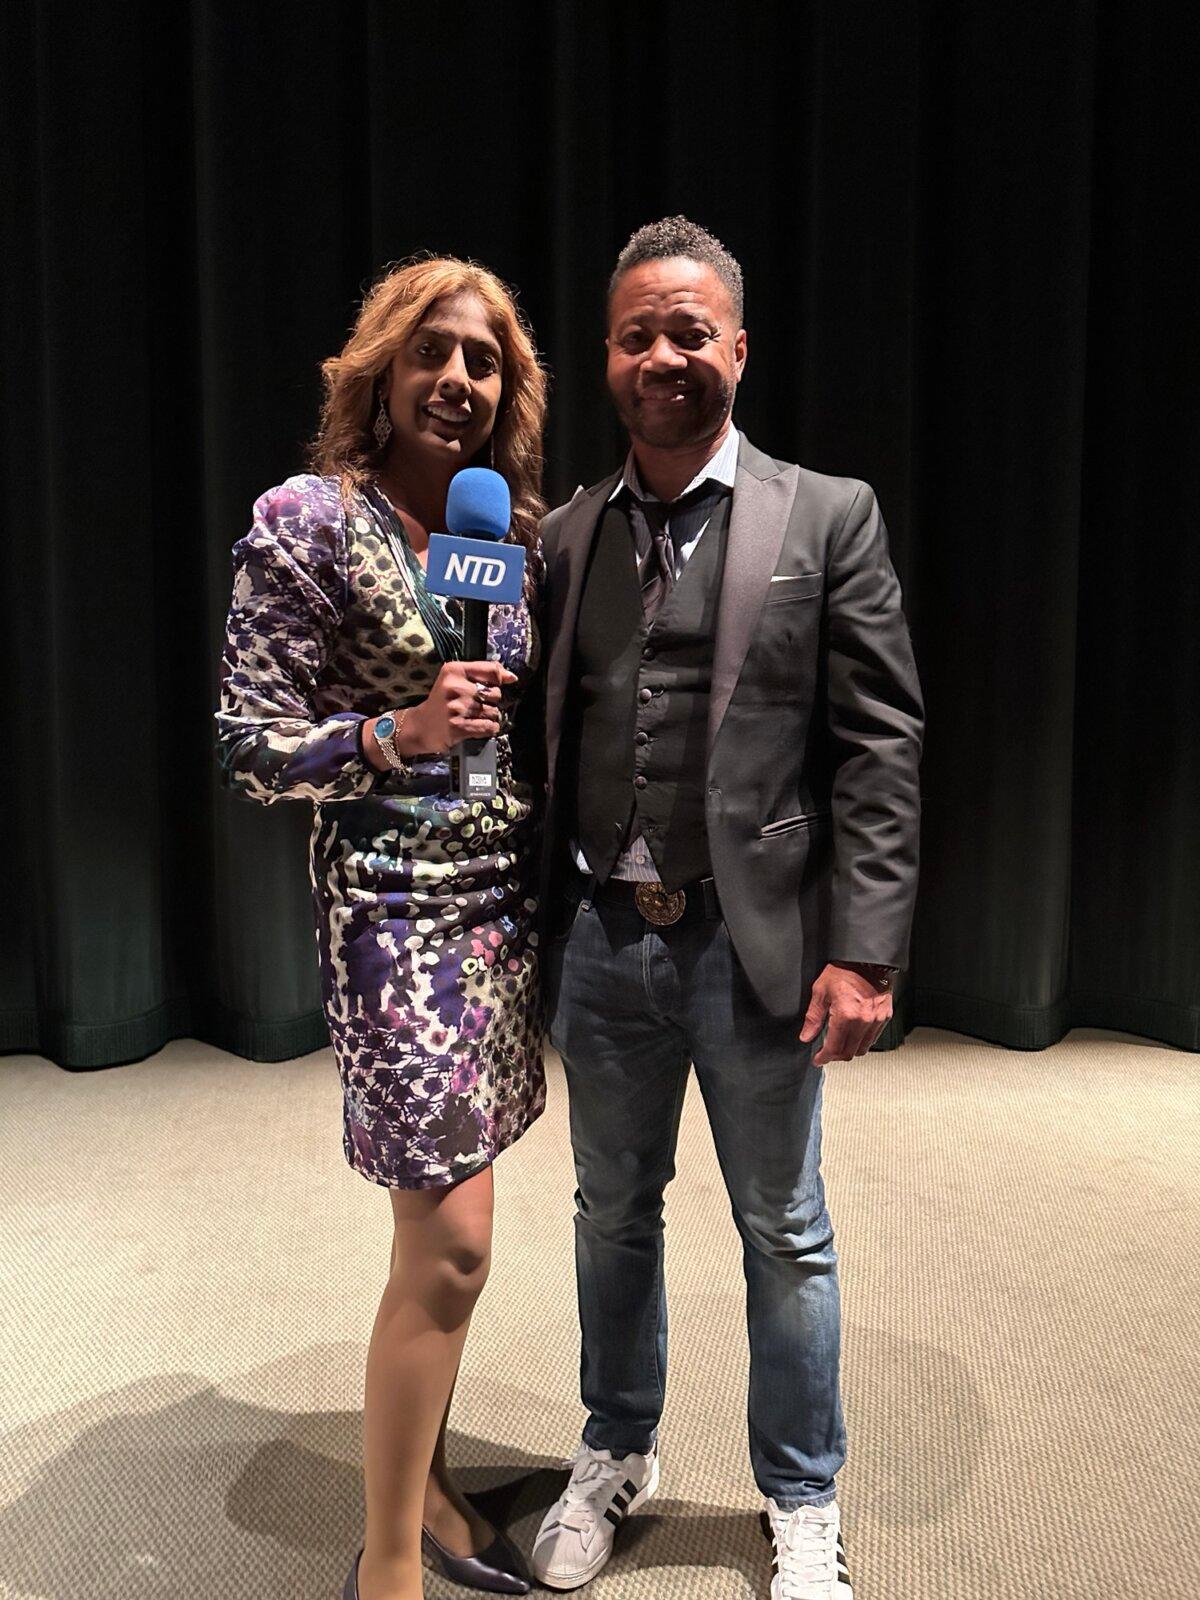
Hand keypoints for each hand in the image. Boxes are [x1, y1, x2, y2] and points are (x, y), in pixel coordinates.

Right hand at [401, 660, 517, 754]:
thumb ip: (484, 673)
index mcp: (454, 670)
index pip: (492, 671)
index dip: (499, 681)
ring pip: (494, 712)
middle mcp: (454, 687)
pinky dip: (489, 728)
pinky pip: (488, 727)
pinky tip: (479, 726)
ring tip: (474, 717)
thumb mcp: (456, 679)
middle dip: (491, 701)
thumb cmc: (442, 701)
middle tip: (476, 705)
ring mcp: (456, 708)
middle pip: (496, 693)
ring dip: (489, 717)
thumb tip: (512, 677)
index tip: (494, 686)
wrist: (420, 726)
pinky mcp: (458, 727)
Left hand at [799, 962, 892, 1064]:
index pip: (834, 1048)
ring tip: (840, 1044)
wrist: (867, 960)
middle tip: (827, 1052)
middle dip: (836, 1056)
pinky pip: (873, 1038)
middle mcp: (863, 1021)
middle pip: (849, 1052)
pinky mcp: (885, 1016)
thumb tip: (806, 1037)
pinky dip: (862, 1041)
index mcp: (845, 1015)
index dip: (824, 1058)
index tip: (818, 1060)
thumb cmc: (843, 971)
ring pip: (863, 1048)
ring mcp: (876, 1020)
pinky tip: (853, 1035)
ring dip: (850, 1050)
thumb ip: (813, 1017)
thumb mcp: (821, 992)